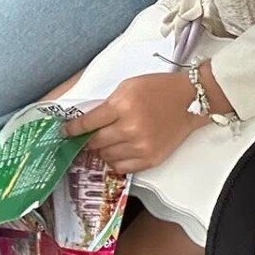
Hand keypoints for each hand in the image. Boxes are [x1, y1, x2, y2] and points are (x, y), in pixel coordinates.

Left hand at [61, 70, 203, 173]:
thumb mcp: (129, 87)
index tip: (64, 132)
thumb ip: (108, 104)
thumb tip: (88, 123)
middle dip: (87, 141)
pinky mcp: (150, 159)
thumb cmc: (158, 89)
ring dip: (102, 151)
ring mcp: (141, 146)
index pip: (88, 123)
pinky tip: (119, 151)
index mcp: (123, 105)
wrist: (190, 100)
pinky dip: (116, 160)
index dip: (72, 129)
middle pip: (95, 143)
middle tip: (86, 139)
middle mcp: (130, 128)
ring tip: (107, 142)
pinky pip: (121, 167)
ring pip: (106, 157)